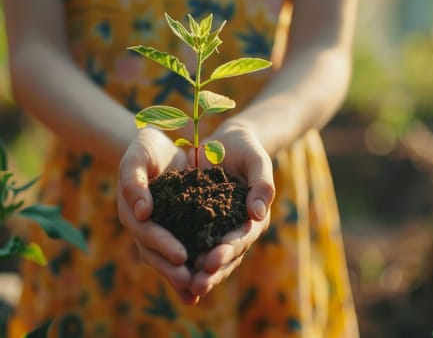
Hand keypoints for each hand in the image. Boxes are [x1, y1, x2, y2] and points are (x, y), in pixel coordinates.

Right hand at [117, 127, 197, 302]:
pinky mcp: (177, 232)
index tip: (180, 256)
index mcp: (131, 212)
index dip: (163, 245)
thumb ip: (134, 180)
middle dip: (172, 269)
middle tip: (191, 282)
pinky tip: (206, 284)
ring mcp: (160, 232)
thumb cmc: (147, 148)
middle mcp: (144, 227)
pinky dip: (193, 268)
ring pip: (168, 260)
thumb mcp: (138, 155)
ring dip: (182, 277)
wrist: (165, 148)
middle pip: (155, 254)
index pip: (146, 232)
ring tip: (199, 290)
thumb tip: (142, 212)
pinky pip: (185, 252)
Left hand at [189, 120, 274, 297]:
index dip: (227, 251)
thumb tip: (257, 214)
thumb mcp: (258, 161)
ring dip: (198, 274)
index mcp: (254, 218)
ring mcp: (220, 231)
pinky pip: (193, 246)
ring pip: (210, 258)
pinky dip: (185, 260)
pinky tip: (171, 272)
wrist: (229, 145)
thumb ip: (261, 184)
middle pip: (227, 257)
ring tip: (184, 288)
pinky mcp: (202, 226)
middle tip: (196, 286)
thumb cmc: (247, 149)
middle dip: (212, 273)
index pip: (242, 239)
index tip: (211, 262)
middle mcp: (238, 230)